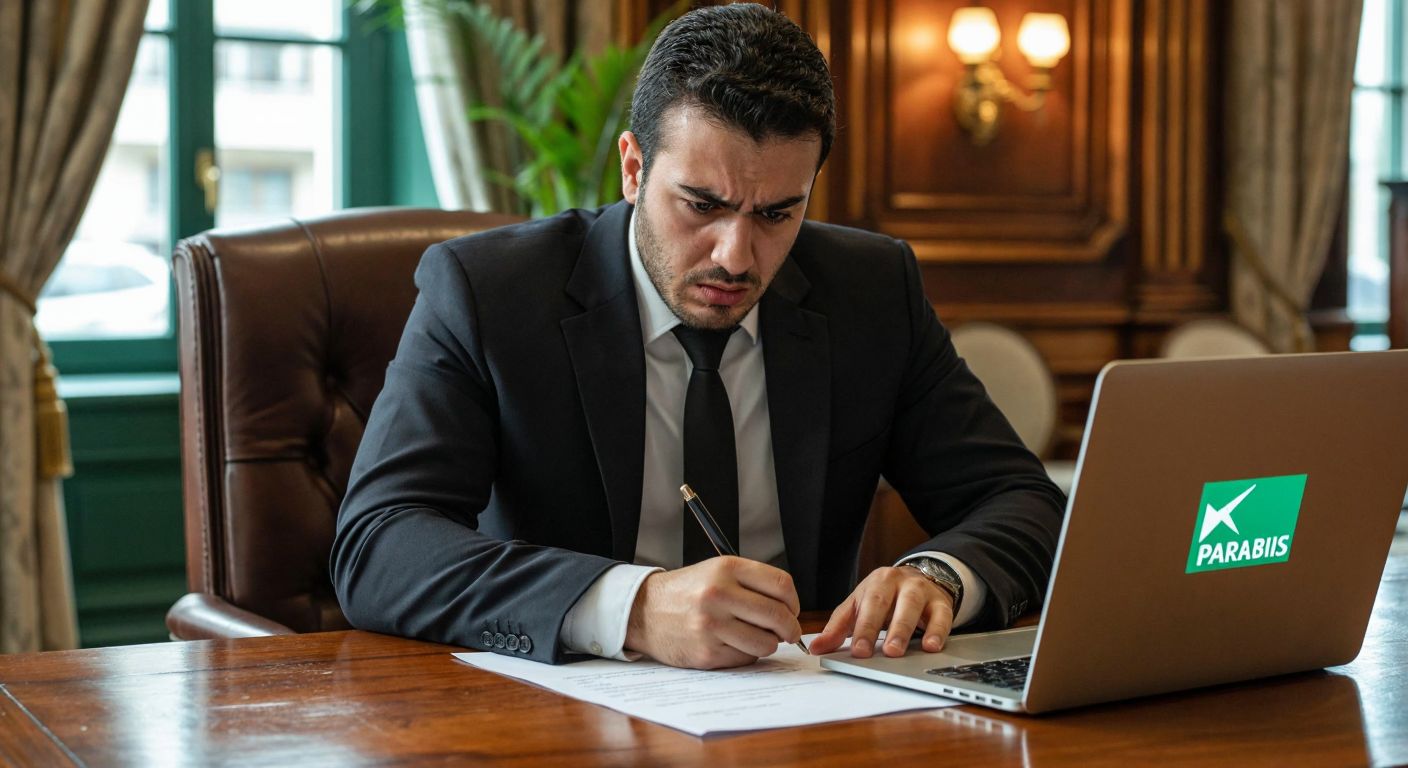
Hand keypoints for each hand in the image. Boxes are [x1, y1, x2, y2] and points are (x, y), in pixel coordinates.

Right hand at [624, 556, 802, 668]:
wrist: (644, 611)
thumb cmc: (687, 592)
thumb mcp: (716, 571)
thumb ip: (752, 583)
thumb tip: (789, 608)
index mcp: (726, 568)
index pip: (781, 585)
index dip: (794, 601)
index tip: (792, 610)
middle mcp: (719, 594)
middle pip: (778, 616)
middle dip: (790, 628)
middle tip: (788, 632)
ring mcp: (712, 625)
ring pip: (765, 642)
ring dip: (768, 644)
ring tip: (755, 637)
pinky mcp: (706, 652)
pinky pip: (745, 658)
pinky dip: (746, 655)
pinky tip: (732, 645)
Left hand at [809, 566, 953, 658]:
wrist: (920, 579)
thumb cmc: (885, 597)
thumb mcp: (860, 606)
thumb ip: (838, 628)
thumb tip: (816, 648)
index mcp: (875, 582)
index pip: (866, 604)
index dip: (862, 628)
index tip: (858, 651)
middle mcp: (898, 582)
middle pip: (885, 602)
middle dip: (880, 627)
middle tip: (877, 651)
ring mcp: (921, 590)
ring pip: (912, 606)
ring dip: (903, 629)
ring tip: (897, 651)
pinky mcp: (941, 603)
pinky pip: (941, 616)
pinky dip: (937, 632)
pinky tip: (931, 646)